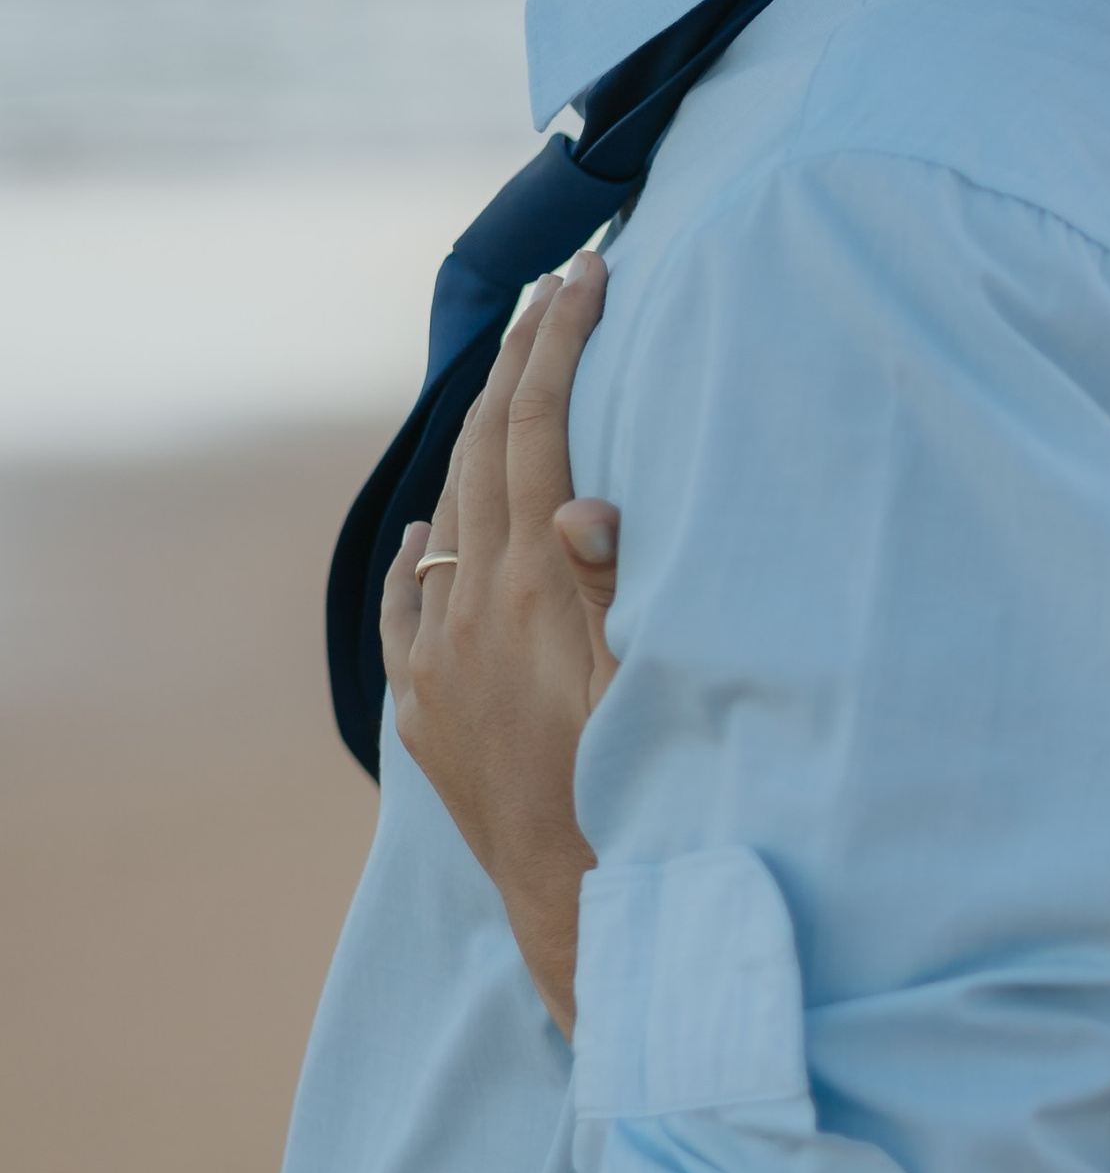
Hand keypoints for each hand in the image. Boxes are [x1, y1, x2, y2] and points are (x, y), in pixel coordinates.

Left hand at [381, 250, 625, 1034]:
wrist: (566, 896)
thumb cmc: (627, 786)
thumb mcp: (639, 685)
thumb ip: (609, 591)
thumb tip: (582, 504)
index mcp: (534, 589)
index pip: (540, 433)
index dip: (562, 347)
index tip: (588, 276)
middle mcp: (471, 609)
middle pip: (488, 449)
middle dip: (522, 357)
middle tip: (556, 286)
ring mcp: (436, 656)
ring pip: (449, 513)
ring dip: (478, 435)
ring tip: (510, 379)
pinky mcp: (419, 703)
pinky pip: (406, 604)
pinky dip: (420, 548)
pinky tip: (430, 524)